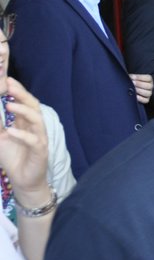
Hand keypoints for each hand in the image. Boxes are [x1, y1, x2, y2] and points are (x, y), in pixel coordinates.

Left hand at [0, 79, 50, 195]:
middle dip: (22, 94)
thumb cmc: (12, 157)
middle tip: (10, 85)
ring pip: (37, 120)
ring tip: (9, 104)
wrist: (23, 180)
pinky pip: (33, 141)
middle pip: (33, 106)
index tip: (7, 79)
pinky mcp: (40, 152)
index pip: (25, 102)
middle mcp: (35, 127)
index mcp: (26, 122)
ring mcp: (39, 138)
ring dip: (23, 111)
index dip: (18, 90)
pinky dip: (22, 135)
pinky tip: (11, 131)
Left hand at [129, 73, 153, 103]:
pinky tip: (134, 96)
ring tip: (133, 89)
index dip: (140, 77)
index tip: (132, 77)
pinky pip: (145, 100)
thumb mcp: (133, 77)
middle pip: (149, 86)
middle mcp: (150, 86)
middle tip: (132, 83)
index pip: (148, 78)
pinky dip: (140, 98)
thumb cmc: (132, 82)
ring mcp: (149, 93)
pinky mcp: (146, 99)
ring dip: (140, 91)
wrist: (131, 88)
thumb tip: (129, 77)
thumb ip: (132, 77)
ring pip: (148, 93)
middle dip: (140, 84)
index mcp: (149, 79)